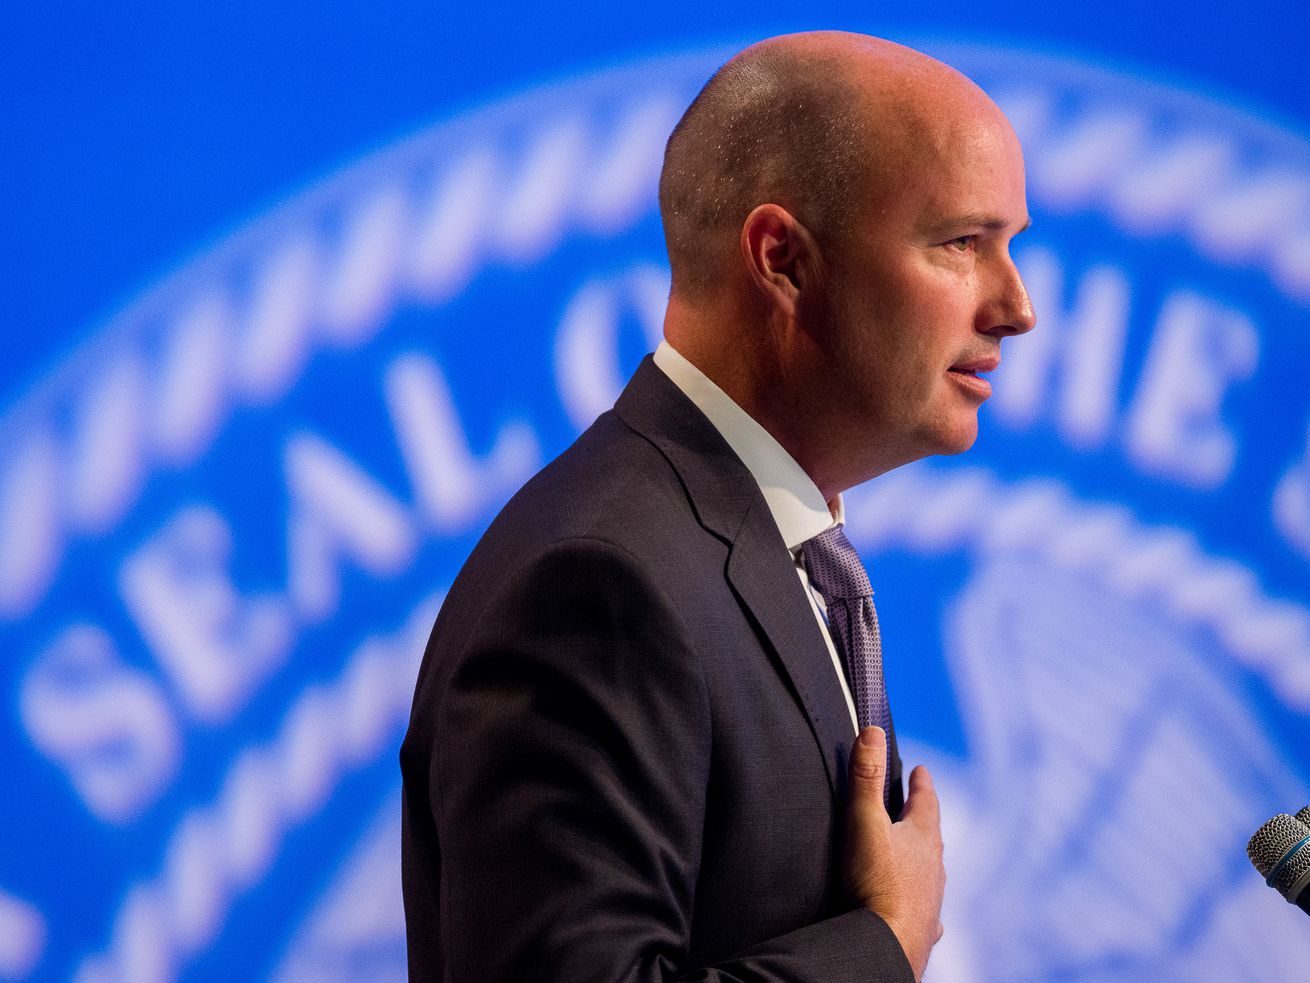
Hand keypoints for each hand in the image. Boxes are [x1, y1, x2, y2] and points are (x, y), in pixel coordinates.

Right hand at [844, 726, 945, 981]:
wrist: (886, 945)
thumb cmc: (876, 883)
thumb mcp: (865, 822)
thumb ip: (866, 778)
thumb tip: (873, 731)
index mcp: (922, 839)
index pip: (926, 801)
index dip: (921, 784)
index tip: (922, 770)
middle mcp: (933, 869)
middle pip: (931, 837)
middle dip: (924, 820)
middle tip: (920, 807)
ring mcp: (930, 900)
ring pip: (931, 873)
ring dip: (923, 861)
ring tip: (918, 856)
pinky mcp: (921, 928)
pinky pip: (926, 910)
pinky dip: (922, 902)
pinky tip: (923, 909)